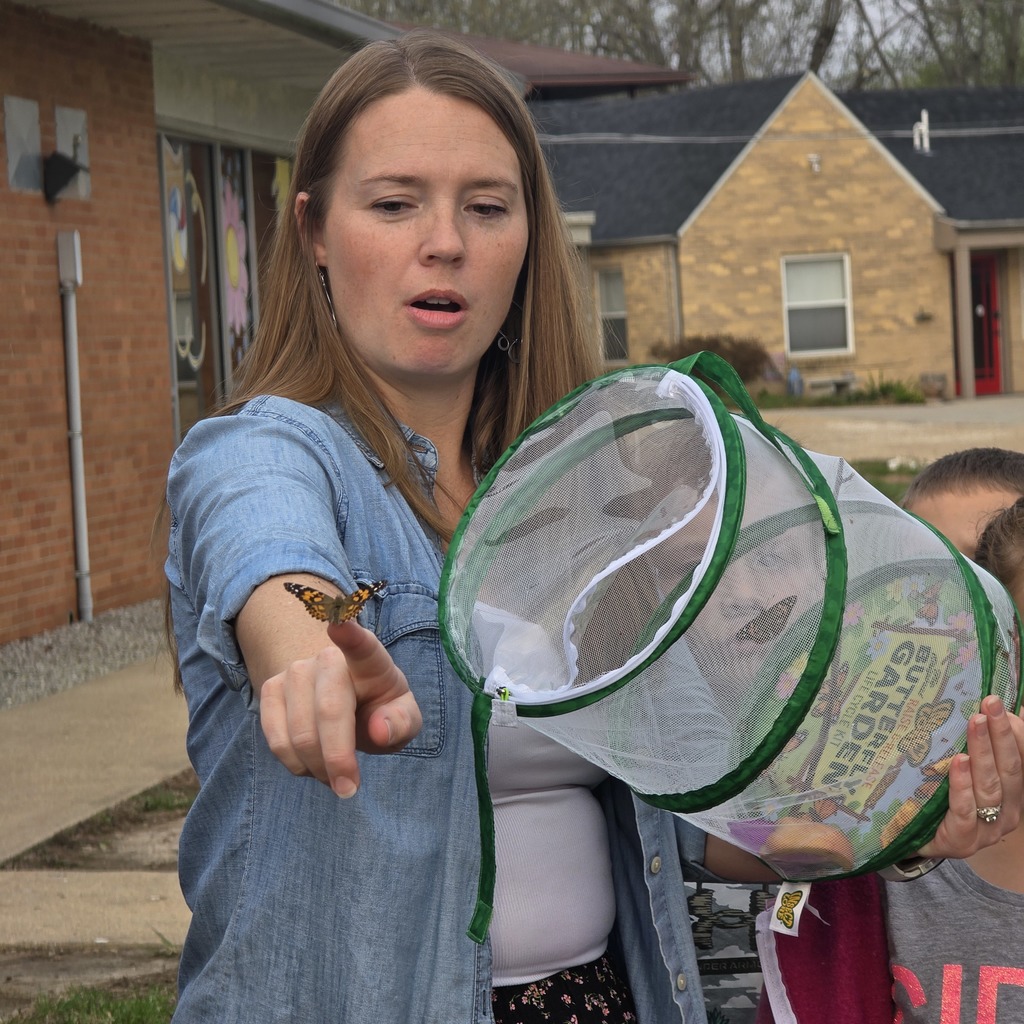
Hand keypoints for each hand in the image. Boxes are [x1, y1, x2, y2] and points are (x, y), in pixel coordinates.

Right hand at [258, 620, 422, 797]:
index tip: (339, 624)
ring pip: (299, 731)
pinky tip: (312, 766)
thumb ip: (401, 723)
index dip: (350, 633)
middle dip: (337, 757)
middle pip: (328, 710)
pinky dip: (295, 764)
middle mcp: (330, 657)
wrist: (344, 699)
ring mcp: (296, 671)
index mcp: (370, 659)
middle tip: (349, 789)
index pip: (361, 644)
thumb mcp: (403, 717)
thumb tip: (379, 731)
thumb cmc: (378, 708)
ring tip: (335, 776)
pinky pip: (275, 738)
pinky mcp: (271, 689)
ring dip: (317, 766)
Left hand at [918, 695, 1023, 858]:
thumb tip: (984, 710)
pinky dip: (963, 784)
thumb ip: (974, 748)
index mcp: (1013, 795)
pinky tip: (959, 761)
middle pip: (1010, 769)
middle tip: (990, 702)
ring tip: (975, 722)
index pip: (1021, 760)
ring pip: (990, 786)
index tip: (1000, 703)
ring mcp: (987, 830)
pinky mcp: (963, 840)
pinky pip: (965, 810)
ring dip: (983, 750)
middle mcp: (1007, 813)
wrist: (911, 840)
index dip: (1016, 732)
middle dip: (1001, 732)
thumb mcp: (960, 771)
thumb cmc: (940, 801)